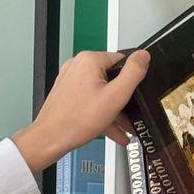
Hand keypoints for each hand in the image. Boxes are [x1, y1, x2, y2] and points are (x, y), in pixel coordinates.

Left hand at [12, 49, 149, 172]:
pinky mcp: (66, 92)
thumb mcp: (116, 96)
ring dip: (114, 110)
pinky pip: (90, 99)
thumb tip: (143, 55)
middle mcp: (78, 65)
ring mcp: (70, 79)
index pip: (122, 61)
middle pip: (111, 78)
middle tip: (132, 117)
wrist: (49, 139)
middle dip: (123, 100)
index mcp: (90, 60)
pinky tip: (113, 130)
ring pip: (101, 91)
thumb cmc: (78, 120)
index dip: (131, 80)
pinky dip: (101, 112)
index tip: (136, 97)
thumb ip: (133, 73)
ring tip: (125, 129)